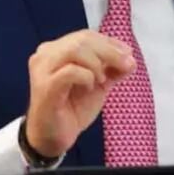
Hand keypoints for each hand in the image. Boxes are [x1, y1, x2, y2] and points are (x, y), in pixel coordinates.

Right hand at [24, 30, 135, 158]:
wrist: (54, 138)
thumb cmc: (72, 108)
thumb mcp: (98, 84)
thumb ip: (112, 69)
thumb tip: (131, 59)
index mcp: (56, 49)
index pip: (85, 36)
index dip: (109, 42)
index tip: (128, 54)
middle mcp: (45, 54)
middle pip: (82, 40)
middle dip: (109, 51)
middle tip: (126, 65)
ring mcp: (42, 69)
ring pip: (75, 50)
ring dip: (97, 63)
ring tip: (102, 80)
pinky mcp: (45, 86)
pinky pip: (71, 71)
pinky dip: (87, 76)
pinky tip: (90, 87)